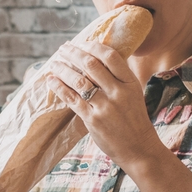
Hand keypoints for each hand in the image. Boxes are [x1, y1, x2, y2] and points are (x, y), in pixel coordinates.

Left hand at [45, 41, 161, 171]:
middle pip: (92, 65)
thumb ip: (118, 78)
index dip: (93, 46)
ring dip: (63, 69)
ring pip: (79, 80)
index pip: (111, 56)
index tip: (82, 43)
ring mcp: (105, 106)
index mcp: (130, 82)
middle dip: (74, 53)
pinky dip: (59, 88)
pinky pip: (72, 99)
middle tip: (63, 48)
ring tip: (54, 63)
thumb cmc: (134, 119)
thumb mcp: (133, 94)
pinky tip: (52, 80)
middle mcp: (118, 92)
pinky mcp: (93, 120)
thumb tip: (96, 59)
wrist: (139, 149)